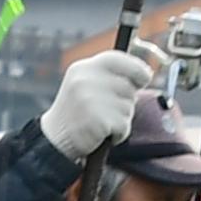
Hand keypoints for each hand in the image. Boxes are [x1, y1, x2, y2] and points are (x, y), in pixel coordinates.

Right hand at [38, 40, 168, 158]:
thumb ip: (109, 76)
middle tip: (108, 111)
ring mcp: (92, 99)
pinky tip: (103, 134)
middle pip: (129, 86)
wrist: (55, 140)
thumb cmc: (76, 113)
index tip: (145, 77)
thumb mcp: (85, 85)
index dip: (137, 68)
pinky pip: (124, 126)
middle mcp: (87, 80)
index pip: (117, 60)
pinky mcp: (98, 120)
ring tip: (102, 123)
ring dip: (122, 119)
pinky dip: (119, 134)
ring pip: (128, 107)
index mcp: (83, 68)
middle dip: (126, 101)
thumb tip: (145, 73)